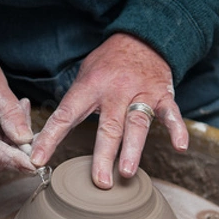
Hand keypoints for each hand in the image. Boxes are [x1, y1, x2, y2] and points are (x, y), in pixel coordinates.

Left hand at [31, 33, 187, 187]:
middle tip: (100, 181)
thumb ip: (73, 104)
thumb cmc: (108, 63)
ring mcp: (140, 93)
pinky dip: (177, 129)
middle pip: (108, 126)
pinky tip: (179, 147)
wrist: (142, 38)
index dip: (50, 138)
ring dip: (132, 149)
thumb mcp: (84, 76)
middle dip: (103, 155)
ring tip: (126, 172)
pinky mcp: (162, 95)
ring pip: (136, 123)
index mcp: (90, 87)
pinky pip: (171, 113)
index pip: (66, 115)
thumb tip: (47, 135)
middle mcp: (115, 91)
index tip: (38, 159)